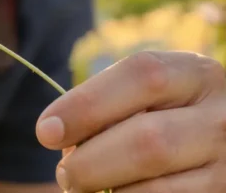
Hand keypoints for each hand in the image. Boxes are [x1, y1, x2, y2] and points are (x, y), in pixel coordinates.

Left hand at [36, 51, 225, 191]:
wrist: (216, 142)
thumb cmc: (160, 115)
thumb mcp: (146, 96)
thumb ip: (108, 105)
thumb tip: (58, 134)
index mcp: (194, 73)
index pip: (140, 76)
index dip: (86, 104)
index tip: (46, 131)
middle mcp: (220, 116)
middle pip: (147, 139)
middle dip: (91, 161)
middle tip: (65, 173)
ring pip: (156, 185)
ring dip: (108, 188)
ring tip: (84, 185)